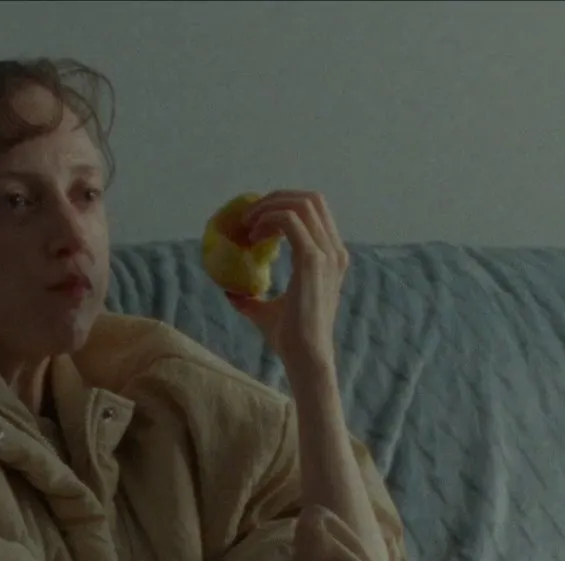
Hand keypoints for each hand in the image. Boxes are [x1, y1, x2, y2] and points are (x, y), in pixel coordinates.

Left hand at [226, 190, 349, 378]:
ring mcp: (326, 254)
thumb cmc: (289, 338)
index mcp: (331, 258)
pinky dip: (267, 219)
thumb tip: (230, 291)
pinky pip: (289, 220)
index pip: (315, 212)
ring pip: (300, 204)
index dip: (284, 205)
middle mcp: (334, 251)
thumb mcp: (267, 311)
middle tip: (250, 216)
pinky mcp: (311, 259)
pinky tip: (253, 236)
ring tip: (249, 225)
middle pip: (311, 199)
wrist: (305, 356)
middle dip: (276, 199)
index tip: (257, 220)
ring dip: (269, 207)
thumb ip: (253, 298)